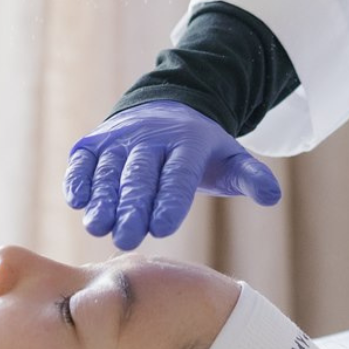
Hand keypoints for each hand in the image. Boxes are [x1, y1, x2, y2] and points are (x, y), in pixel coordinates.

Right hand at [62, 100, 282, 250]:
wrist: (166, 109)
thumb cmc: (200, 150)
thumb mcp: (230, 158)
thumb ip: (250, 177)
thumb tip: (273, 196)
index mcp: (187, 142)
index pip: (178, 174)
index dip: (170, 200)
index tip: (162, 228)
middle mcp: (150, 138)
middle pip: (140, 176)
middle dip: (131, 207)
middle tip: (125, 239)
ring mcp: (119, 138)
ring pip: (109, 170)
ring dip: (102, 198)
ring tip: (97, 226)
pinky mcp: (94, 142)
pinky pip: (84, 160)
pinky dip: (78, 178)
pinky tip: (76, 200)